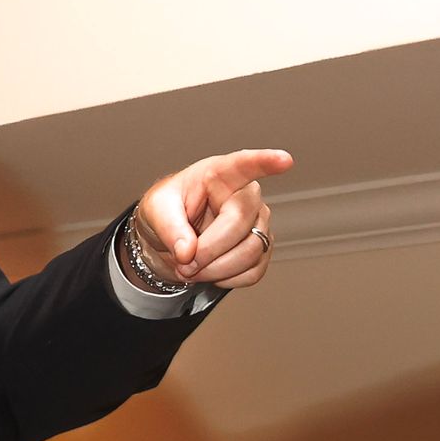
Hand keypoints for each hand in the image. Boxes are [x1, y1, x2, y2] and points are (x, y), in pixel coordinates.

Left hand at [130, 149, 292, 291]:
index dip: (265, 162)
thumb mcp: (155, 210)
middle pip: (241, 223)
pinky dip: (227, 279)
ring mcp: (258, 223)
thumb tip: (188, 251)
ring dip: (215, 269)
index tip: (284, 160)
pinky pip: (253, 272)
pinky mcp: (261, 248)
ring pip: (251, 251)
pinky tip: (211, 270)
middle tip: (183, 262)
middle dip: (208, 250)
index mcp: (220, 175)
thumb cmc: (166, 212)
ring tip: (192, 268)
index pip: (245, 165)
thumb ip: (170, 228)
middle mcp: (245, 196)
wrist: (166, 238)